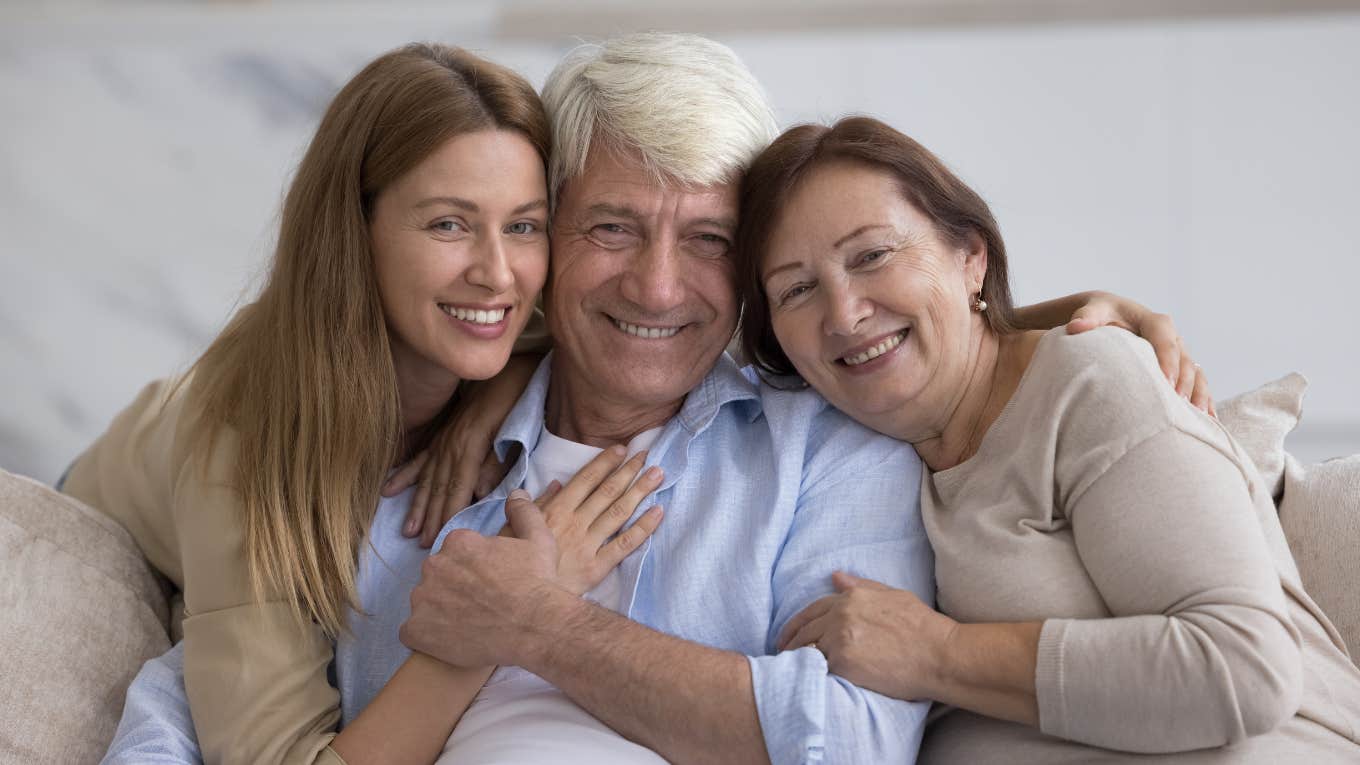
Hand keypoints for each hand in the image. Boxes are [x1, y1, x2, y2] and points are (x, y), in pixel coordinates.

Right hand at [384, 354, 539, 546]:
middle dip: (431, 517)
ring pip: (427, 477)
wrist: (508, 371)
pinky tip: (388, 490)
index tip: (440, 537)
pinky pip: (419, 458)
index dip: (448, 514)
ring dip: (417, 504)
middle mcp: (451, 445)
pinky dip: (405, 475)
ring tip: (408, 529)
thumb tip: (479, 493)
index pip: (458, 488)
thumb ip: (495, 462)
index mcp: (470, 446)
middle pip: (439, 487)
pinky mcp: (442, 435)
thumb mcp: (512, 431)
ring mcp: (443, 440)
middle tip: (422, 544)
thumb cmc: (515, 401)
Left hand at [401, 490, 573, 668]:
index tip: (488, 582)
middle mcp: (434, 566)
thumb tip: (516, 493)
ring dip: (441, 612)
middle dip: (454, 588)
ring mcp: (422, 599)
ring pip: (425, 603)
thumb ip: (522, 512)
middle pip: (438, 576)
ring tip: (470, 624)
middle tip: (480, 604)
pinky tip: (452, 640)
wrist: (536, 626)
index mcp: (458, 542)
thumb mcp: (538, 539)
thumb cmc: (537, 582)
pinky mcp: (416, 630)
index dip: (472, 569)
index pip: (455, 553)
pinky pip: (413, 632)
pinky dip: (428, 637)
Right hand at [499, 446, 664, 594]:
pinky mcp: (597, 567)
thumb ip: (535, 506)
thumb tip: (555, 484)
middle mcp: (575, 523)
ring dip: (640, 491)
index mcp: (556, 511)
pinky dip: (644, 528)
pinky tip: (658, 512)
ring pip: (620, 512)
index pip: (586, 480)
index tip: (622, 449)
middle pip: (607, 491)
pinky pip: (625, 544)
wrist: (521, 602)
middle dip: (628, 471)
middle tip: (646, 455)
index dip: (605, 462)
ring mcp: (588, 545)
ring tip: (658, 474)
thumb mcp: (514, 529)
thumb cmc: (515, 565)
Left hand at [777, 572, 955, 700]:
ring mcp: (840, 638)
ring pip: (808, 649)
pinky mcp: (843, 662)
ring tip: (791, 669)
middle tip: (782, 653)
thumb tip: (835, 576)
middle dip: (791, 641)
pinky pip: (819, 667)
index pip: (813, 609)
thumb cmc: (923, 627)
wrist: (939, 655)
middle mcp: (842, 614)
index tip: (788, 634)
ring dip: (799, 658)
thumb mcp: (893, 596)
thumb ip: (861, 586)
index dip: (797, 623)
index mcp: (853, 596)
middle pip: (805, 629)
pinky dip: (811, 672)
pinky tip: (806, 679)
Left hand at [1064, 291, 1214, 415]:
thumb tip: (1075, 327)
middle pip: (1184, 360)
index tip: (1164, 381)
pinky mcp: (1180, 369)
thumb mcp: (1092, 312)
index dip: (1167, 360)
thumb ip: (1086, 319)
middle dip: (1183, 382)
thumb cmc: (1101, 315)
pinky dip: (1204, 400)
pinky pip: (1197, 384)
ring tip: (1197, 417)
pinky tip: (1207, 420)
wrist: (1110, 317)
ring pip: (1195, 374)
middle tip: (1178, 405)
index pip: (1164, 340)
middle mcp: (1173, 338)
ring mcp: (1179, 354)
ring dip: (1198, 394)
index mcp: (1155, 322)